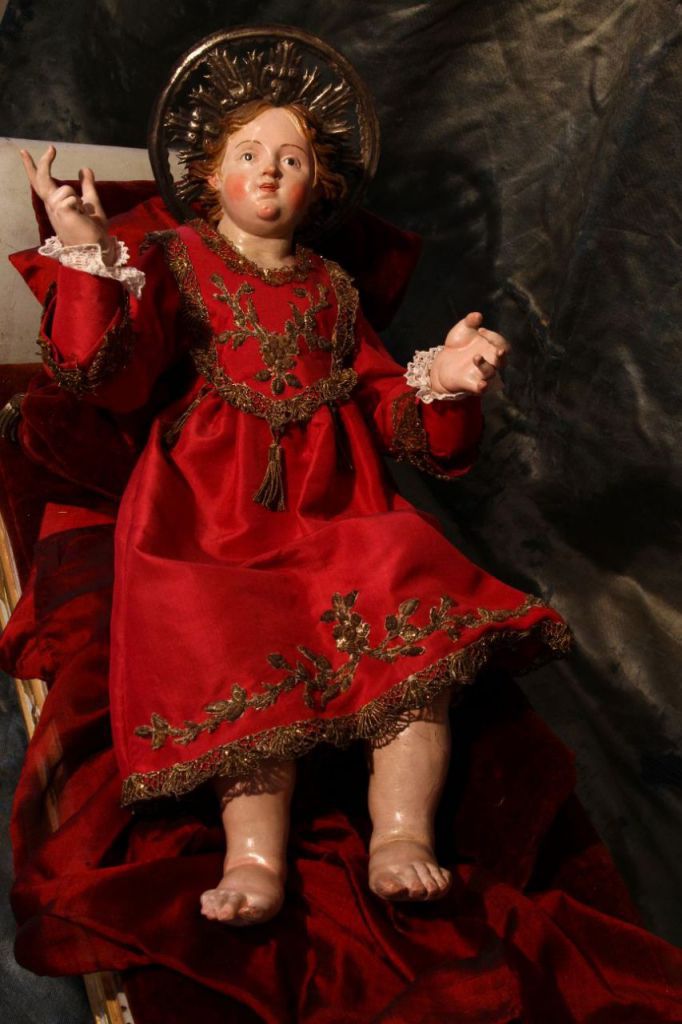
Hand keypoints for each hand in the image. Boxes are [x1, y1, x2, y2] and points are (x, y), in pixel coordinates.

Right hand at [19, 145, 113, 260]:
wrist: (97, 247)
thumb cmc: (93, 231)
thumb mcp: (91, 203)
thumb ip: (87, 186)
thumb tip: (84, 168)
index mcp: (56, 204)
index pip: (41, 183)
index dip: (35, 167)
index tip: (32, 152)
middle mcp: (51, 206)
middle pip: (41, 179)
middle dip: (44, 162)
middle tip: (51, 148)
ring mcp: (53, 209)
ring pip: (66, 189)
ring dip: (79, 200)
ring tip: (82, 216)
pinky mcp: (60, 211)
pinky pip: (72, 197)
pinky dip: (81, 206)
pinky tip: (81, 218)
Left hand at [430, 311, 509, 395]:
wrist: (443, 362)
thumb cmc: (459, 345)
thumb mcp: (462, 330)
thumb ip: (470, 322)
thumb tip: (477, 315)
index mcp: (491, 348)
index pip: (501, 344)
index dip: (494, 337)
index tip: (480, 330)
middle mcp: (490, 363)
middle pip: (502, 361)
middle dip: (502, 355)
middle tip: (499, 350)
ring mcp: (481, 374)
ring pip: (490, 373)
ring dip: (485, 366)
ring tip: (476, 357)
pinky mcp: (471, 385)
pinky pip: (481, 389)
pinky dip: (483, 387)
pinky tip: (482, 384)